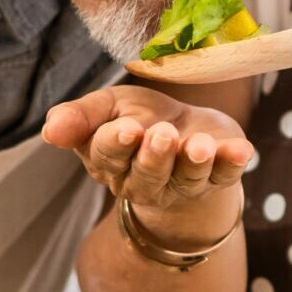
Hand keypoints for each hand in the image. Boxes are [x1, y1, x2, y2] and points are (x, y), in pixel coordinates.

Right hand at [42, 85, 253, 248]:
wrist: (186, 132)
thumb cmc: (140, 119)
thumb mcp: (108, 108)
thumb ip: (80, 117)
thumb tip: (50, 130)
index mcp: (111, 162)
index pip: (107, 156)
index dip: (116, 144)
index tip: (126, 129)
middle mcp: (145, 180)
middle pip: (147, 174)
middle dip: (155, 157)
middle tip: (162, 135)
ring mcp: (183, 183)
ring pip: (185, 178)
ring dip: (194, 162)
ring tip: (201, 146)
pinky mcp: (217, 178)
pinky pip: (225, 176)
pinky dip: (233, 163)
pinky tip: (241, 150)